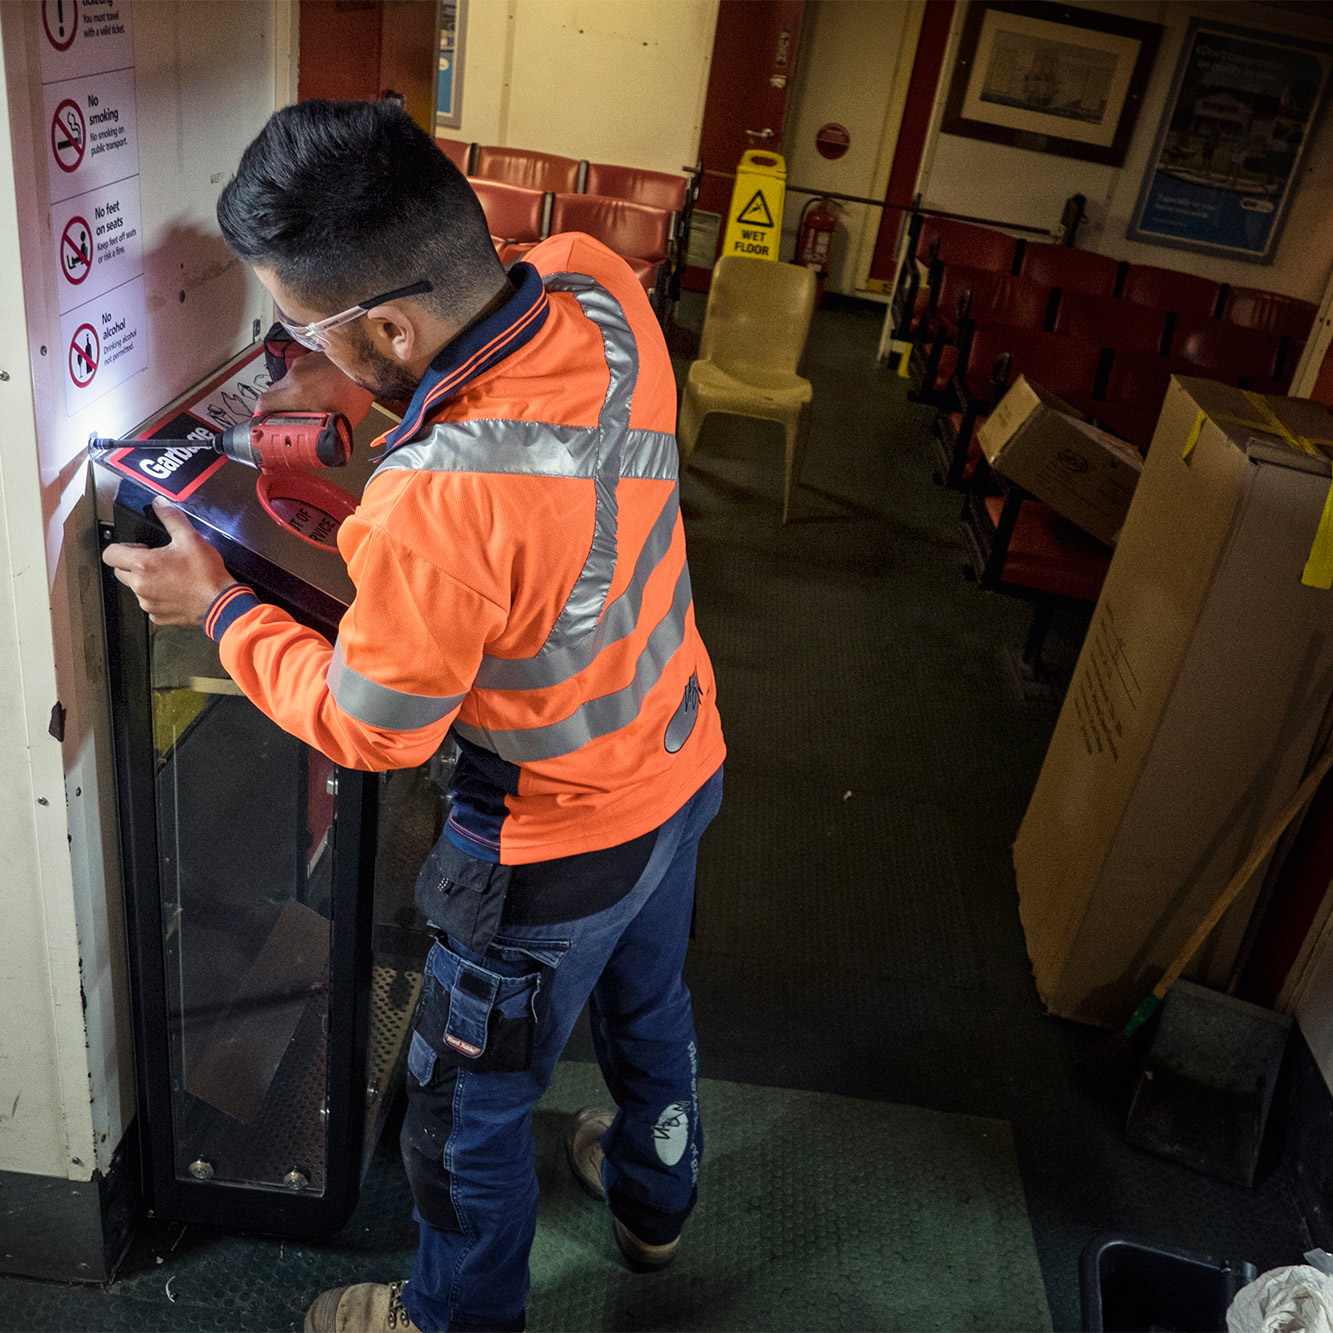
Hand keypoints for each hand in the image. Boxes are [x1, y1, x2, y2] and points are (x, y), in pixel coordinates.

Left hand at [102, 498, 236, 626]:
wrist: (221, 603)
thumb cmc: (207, 574)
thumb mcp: (191, 538)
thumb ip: (171, 517)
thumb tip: (160, 503)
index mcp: (143, 564)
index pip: (111, 554)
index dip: (123, 547)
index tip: (140, 547)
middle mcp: (140, 586)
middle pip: (120, 571)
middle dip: (133, 564)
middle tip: (156, 560)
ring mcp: (148, 602)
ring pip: (135, 588)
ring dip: (146, 581)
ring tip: (170, 576)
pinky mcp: (157, 616)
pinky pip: (149, 603)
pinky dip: (158, 597)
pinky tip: (175, 591)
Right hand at [257, 350, 375, 426]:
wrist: (368, 365)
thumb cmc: (357, 393)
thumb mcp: (340, 421)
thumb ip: (324, 432)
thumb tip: (321, 447)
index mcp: (296, 394)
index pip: (264, 403)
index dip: (261, 415)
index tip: (265, 423)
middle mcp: (294, 377)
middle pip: (273, 393)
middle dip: (278, 407)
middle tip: (288, 417)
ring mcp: (301, 365)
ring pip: (287, 383)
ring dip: (293, 394)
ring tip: (310, 403)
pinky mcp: (309, 357)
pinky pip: (299, 373)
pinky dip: (304, 382)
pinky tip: (320, 389)